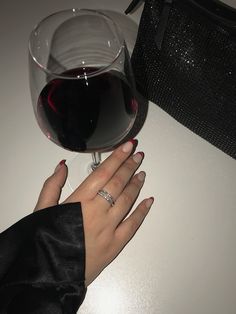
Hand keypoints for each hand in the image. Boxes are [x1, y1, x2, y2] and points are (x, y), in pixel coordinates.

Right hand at [34, 140, 153, 285]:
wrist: (47, 275)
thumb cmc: (42, 242)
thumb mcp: (41, 210)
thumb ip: (52, 186)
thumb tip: (62, 166)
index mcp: (79, 201)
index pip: (103, 173)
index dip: (117, 157)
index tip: (128, 146)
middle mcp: (97, 212)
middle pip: (118, 183)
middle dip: (130, 166)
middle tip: (138, 155)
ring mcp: (108, 229)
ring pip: (127, 201)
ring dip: (136, 185)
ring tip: (142, 173)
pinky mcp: (115, 246)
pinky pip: (133, 226)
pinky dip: (142, 212)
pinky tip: (149, 201)